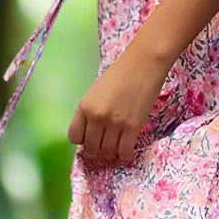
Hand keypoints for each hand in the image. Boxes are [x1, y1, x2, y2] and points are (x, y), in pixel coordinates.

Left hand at [67, 42, 172, 162]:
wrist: (144, 64)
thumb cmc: (120, 74)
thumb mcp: (96, 92)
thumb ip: (90, 111)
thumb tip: (91, 132)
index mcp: (84, 106)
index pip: (74, 137)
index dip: (83, 139)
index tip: (91, 136)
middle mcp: (96, 116)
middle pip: (91, 147)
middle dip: (97, 148)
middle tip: (106, 142)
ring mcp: (114, 123)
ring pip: (107, 152)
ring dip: (111, 152)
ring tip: (117, 145)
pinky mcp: (132, 127)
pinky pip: (124, 152)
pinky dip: (124, 154)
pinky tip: (127, 148)